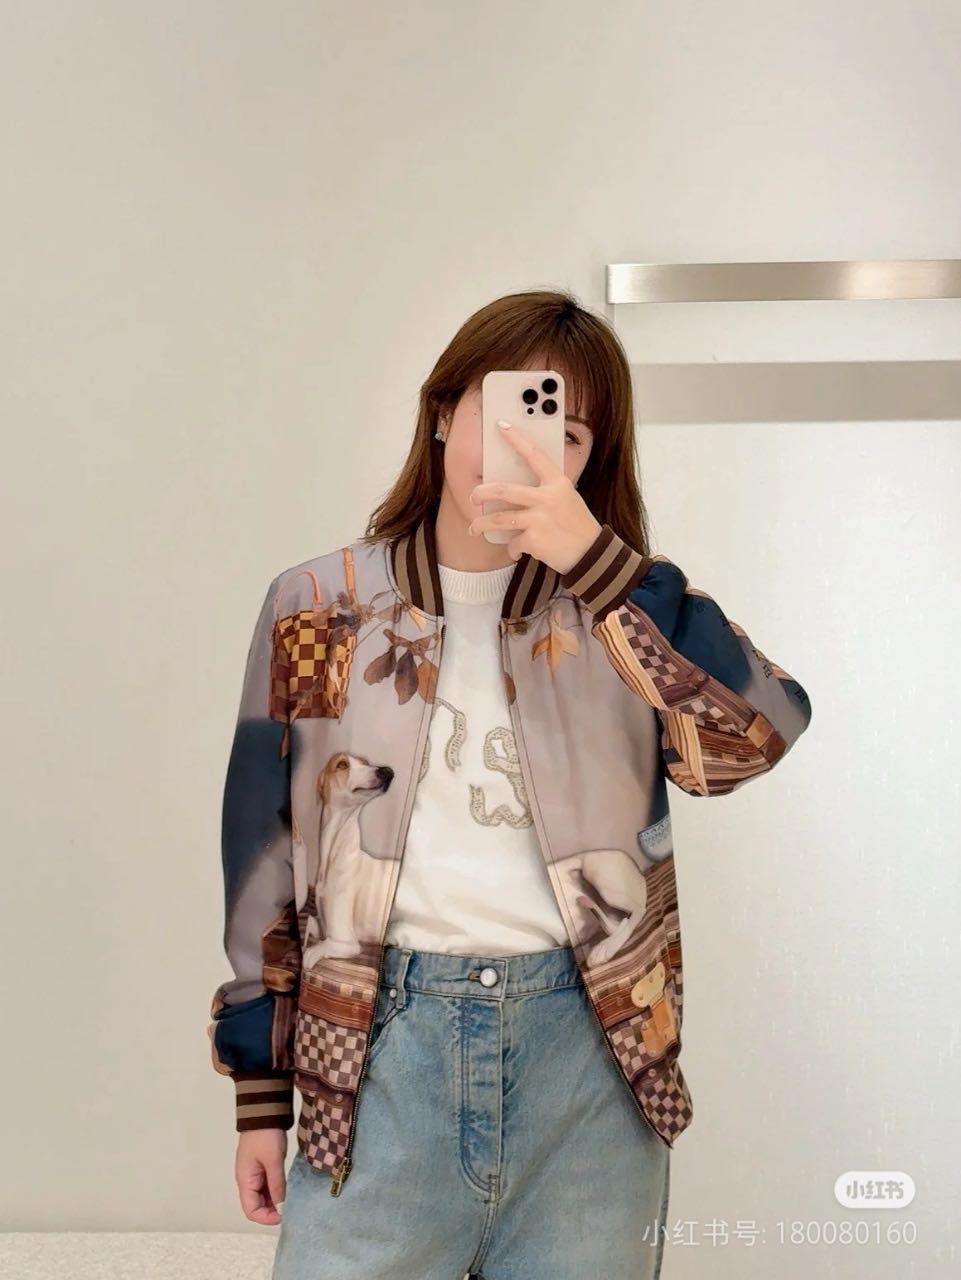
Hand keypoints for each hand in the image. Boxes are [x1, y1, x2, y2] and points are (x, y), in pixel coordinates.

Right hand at [236, 1128, 286, 1224]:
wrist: (264, 1111)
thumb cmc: (264, 1134)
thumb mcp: (273, 1160)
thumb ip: (277, 1185)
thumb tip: (281, 1206)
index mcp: (245, 1180)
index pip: (251, 1210)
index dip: (266, 1218)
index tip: (283, 1216)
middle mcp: (247, 1180)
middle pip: (257, 1205)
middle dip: (272, 1211)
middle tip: (290, 1209)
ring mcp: (254, 1173)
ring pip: (263, 1196)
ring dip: (275, 1201)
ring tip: (291, 1200)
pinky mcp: (262, 1166)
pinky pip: (267, 1186)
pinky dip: (276, 1191)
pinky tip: (288, 1189)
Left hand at [468, 421, 601, 572]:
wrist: (591, 553)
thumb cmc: (577, 524)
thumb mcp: (567, 498)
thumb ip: (546, 490)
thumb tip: (513, 490)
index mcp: (557, 483)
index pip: (534, 455)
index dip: (517, 439)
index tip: (501, 426)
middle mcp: (547, 498)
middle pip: (504, 490)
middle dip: (482, 493)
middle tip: (473, 496)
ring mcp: (539, 519)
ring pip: (499, 519)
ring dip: (481, 525)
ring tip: (474, 529)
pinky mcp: (534, 540)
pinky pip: (513, 543)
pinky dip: (512, 549)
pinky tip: (517, 550)